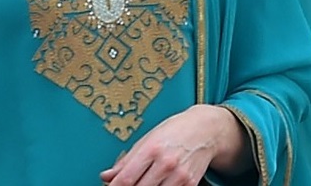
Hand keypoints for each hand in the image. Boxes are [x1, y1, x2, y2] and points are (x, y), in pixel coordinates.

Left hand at [99, 104, 248, 185]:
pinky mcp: (190, 185)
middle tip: (126, 184)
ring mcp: (180, 176)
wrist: (204, 130)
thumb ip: (125, 160)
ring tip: (142, 182)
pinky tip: (158, 183)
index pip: (127, 178)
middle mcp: (166, 163)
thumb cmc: (173, 131)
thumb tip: (107, 176)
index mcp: (151, 149)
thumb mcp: (146, 139)